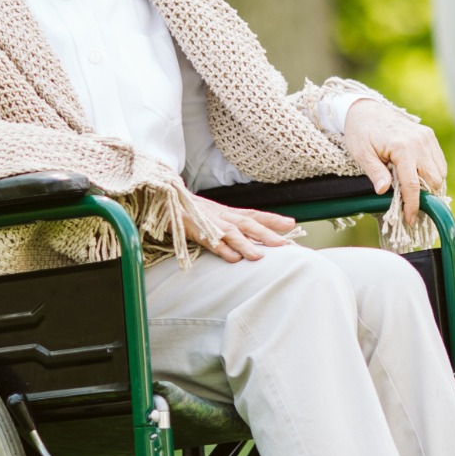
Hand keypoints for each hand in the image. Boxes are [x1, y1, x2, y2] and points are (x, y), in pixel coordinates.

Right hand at [180, 199, 297, 262]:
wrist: (162, 197)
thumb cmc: (187, 210)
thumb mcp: (211, 215)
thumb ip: (227, 224)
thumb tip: (241, 242)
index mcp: (226, 212)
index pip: (253, 214)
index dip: (272, 219)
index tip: (291, 224)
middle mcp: (221, 215)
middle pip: (248, 222)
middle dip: (267, 234)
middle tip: (286, 243)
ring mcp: (208, 222)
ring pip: (231, 233)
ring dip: (246, 244)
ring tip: (260, 256)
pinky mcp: (194, 229)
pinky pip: (210, 240)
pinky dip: (221, 249)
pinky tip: (233, 258)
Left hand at [341, 100, 448, 232]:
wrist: (365, 109)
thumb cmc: (360, 133)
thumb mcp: (361, 154)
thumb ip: (375, 172)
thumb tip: (383, 191)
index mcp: (402, 147)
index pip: (413, 184)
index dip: (413, 205)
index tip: (410, 220)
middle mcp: (419, 142)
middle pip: (433, 180)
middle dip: (425, 197)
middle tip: (412, 209)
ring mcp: (426, 137)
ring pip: (440, 172)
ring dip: (431, 186)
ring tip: (415, 195)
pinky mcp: (429, 135)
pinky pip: (439, 161)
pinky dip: (433, 173)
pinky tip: (419, 179)